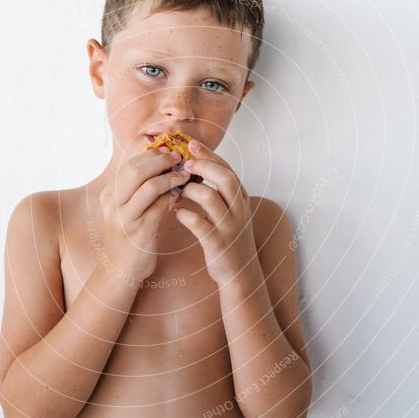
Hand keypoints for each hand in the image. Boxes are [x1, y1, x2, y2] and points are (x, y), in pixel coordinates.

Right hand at [99, 147, 190, 283]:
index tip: (170, 150)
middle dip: (161, 161)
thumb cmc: (129, 236)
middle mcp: (112, 203)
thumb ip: (139, 188)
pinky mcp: (138, 231)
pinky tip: (181, 195)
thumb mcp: (127, 209)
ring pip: (149, 186)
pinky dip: (173, 197)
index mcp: (109, 193)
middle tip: (179, 159)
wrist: (120, 270)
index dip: (151, 154)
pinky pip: (159, 207)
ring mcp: (124, 217)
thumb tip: (163, 163)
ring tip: (184, 175)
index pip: (129, 163)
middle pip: (136, 170)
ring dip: (170, 177)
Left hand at [172, 139, 257, 285]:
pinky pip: (200, 225)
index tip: (191, 144)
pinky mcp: (218, 244)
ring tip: (178, 191)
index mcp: (241, 198)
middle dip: (204, 166)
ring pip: (212, 199)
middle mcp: (239, 210)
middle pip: (225, 178)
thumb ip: (217, 190)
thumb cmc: (228, 237)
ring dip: (191, 190)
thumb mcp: (229, 211)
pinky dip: (186, 216)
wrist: (240, 274)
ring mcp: (230, 227)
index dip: (209, 154)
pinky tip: (177, 213)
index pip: (227, 168)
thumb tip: (194, 165)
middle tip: (184, 164)